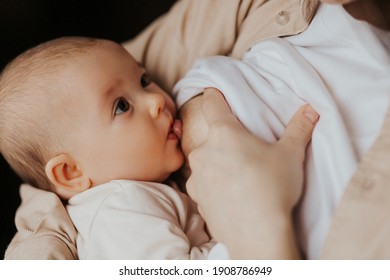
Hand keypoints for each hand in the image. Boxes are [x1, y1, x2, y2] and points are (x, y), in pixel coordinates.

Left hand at [186, 88, 318, 258]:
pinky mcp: (197, 198)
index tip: (213, 92)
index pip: (212, 103)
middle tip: (243, 151)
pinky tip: (231, 194)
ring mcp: (197, 176)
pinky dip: (214, 186)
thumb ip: (299, 128)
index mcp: (224, 133)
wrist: (257, 233)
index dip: (213, 95)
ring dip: (217, 164)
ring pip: (206, 162)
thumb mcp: (291, 154)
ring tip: (239, 177)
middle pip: (211, 137)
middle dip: (224, 141)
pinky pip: (204, 185)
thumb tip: (311, 110)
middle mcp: (204, 151)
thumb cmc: (273, 187)